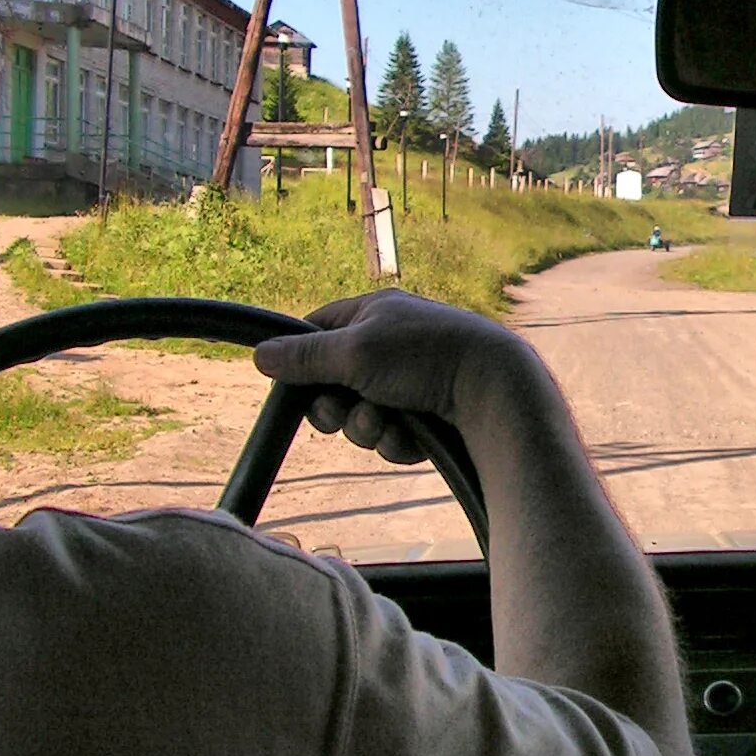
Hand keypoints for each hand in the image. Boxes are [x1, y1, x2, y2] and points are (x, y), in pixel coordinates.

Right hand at [253, 290, 546, 464]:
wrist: (495, 391)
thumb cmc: (424, 357)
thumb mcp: (354, 351)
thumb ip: (305, 357)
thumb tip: (260, 355)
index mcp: (374, 314)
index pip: (317, 330)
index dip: (300, 360)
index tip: (291, 386)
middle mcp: (392, 345)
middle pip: (334, 384)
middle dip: (336, 408)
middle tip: (345, 412)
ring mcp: (412, 383)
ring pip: (362, 418)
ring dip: (368, 428)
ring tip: (390, 423)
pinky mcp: (430, 417)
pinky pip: (392, 437)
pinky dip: (397, 441)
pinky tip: (414, 437)